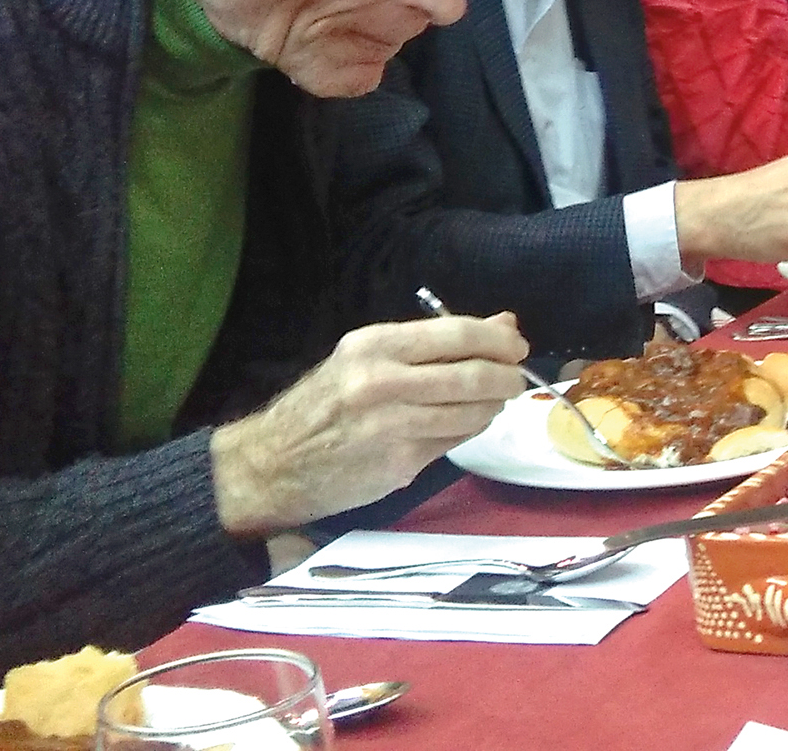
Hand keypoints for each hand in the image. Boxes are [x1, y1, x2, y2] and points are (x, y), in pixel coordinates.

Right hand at [210, 315, 530, 535]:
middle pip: (475, 375)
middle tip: (515, 380)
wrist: (269, 466)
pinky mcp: (400, 463)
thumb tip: (504, 322)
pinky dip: (469, 431)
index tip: (517, 346)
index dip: (500, 340)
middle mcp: (383, 382)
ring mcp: (393, 426)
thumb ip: (436, 342)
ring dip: (492, 408)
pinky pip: (455, 441)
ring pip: (473, 412)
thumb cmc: (323, 405)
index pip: (459, 333)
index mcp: (375, 345)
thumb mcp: (368, 359)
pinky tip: (460, 425)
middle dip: (507, 377)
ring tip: (487, 403)